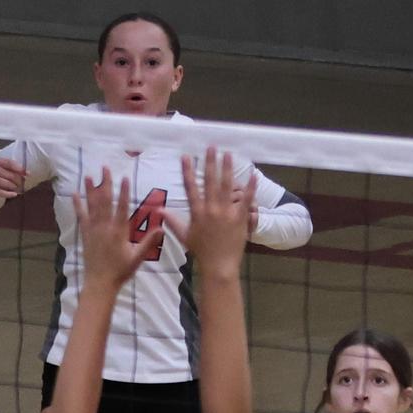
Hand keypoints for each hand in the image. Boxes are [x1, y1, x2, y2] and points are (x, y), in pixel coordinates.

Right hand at [0, 156, 26, 198]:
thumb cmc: (2, 173)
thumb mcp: (8, 168)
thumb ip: (17, 169)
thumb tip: (27, 173)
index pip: (10, 164)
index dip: (20, 169)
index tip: (28, 174)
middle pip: (11, 175)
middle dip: (19, 180)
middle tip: (23, 184)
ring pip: (7, 184)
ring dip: (15, 187)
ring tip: (17, 188)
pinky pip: (2, 192)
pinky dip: (9, 194)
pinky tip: (15, 194)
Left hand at [76, 170, 157, 289]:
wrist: (100, 283)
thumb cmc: (121, 271)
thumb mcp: (138, 257)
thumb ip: (149, 241)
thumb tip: (162, 227)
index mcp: (119, 231)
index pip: (123, 208)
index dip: (124, 192)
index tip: (125, 178)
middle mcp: (105, 227)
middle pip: (105, 201)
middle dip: (106, 183)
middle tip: (105, 168)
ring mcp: (94, 230)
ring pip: (92, 206)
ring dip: (91, 190)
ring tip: (89, 175)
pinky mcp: (86, 235)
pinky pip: (81, 217)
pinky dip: (78, 205)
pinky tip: (75, 194)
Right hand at [179, 149, 252, 275]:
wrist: (219, 265)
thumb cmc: (201, 251)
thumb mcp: (184, 235)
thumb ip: (173, 221)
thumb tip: (158, 211)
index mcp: (197, 212)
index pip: (190, 187)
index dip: (187, 171)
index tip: (186, 156)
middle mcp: (211, 209)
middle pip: (210, 181)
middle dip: (210, 162)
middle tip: (211, 147)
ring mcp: (226, 212)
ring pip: (227, 185)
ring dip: (228, 168)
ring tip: (228, 154)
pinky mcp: (240, 218)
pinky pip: (246, 199)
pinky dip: (250, 186)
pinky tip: (253, 174)